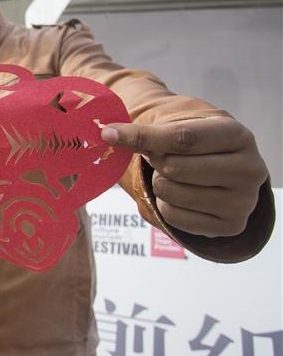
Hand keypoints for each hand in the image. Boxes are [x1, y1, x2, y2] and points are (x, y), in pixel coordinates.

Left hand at [101, 117, 266, 236]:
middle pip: (174, 167)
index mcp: (237, 135)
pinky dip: (166, 205)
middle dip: (157, 162)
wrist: (227, 172)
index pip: (182, 138)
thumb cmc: (198, 145)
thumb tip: (107, 134)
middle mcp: (249, 169)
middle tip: (163, 159)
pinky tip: (182, 196)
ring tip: (177, 177)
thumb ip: (149, 132)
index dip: (141, 136)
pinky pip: (173, 216)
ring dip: (160, 184)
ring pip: (170, 192)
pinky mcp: (230, 226)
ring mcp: (243, 201)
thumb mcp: (182, 129)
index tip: (108, 133)